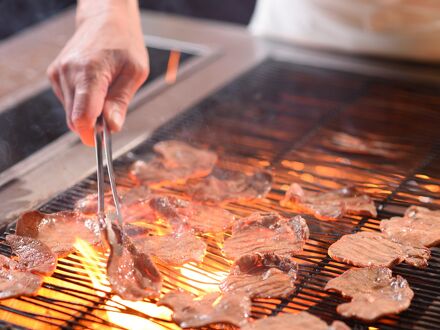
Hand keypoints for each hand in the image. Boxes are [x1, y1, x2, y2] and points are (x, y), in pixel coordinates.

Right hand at [47, 0, 148, 144]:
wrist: (105, 19)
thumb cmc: (124, 42)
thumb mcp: (135, 72)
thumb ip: (121, 102)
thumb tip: (112, 127)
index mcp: (89, 72)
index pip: (81, 117)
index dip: (92, 135)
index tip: (102, 140)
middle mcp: (68, 73)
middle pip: (75, 119)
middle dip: (94, 123)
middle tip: (113, 108)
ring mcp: (58, 73)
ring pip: (71, 113)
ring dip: (89, 112)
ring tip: (105, 90)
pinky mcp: (54, 75)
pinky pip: (68, 103)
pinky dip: (82, 103)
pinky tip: (94, 87)